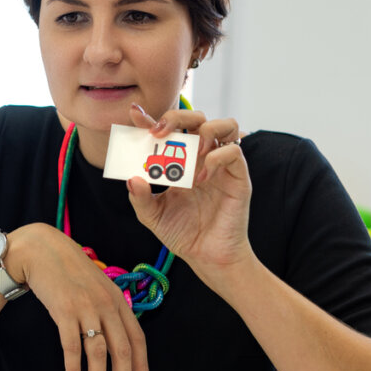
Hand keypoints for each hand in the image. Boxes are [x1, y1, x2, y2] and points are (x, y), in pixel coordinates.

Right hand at [6, 223, 148, 370]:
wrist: (40, 250)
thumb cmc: (66, 270)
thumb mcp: (96, 285)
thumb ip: (107, 309)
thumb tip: (114, 340)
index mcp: (117, 300)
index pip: (138, 339)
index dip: (141, 367)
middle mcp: (106, 304)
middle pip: (122, 351)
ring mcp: (86, 307)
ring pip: (98, 354)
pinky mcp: (64, 311)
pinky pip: (71, 348)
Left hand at [126, 106, 254, 289]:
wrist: (206, 256)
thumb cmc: (182, 233)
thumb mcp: (152, 216)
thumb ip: (140, 197)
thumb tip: (132, 178)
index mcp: (178, 161)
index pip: (166, 131)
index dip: (150, 119)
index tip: (134, 113)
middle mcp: (201, 157)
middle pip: (196, 117)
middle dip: (177, 116)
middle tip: (159, 133)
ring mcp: (220, 164)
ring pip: (225, 124)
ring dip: (205, 129)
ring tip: (192, 150)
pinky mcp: (237, 176)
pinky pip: (234, 152)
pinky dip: (217, 157)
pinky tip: (202, 177)